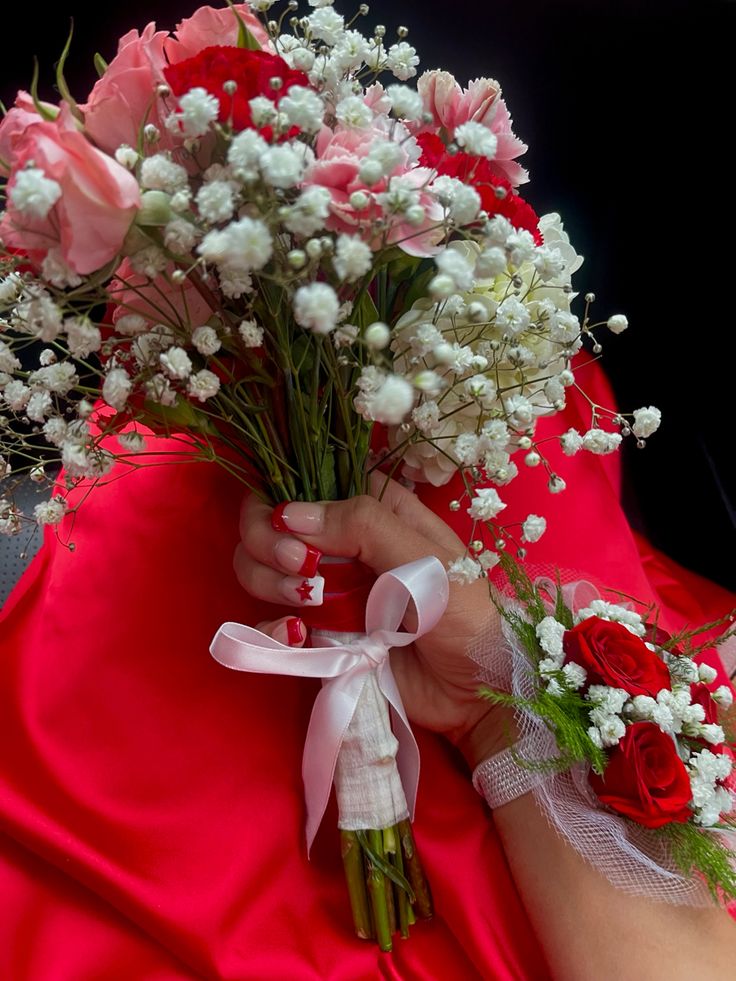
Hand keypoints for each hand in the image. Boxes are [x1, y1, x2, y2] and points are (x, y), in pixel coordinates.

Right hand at [234, 476, 513, 767]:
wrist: (473, 689)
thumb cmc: (462, 611)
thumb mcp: (422, 557)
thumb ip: (362, 526)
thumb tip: (289, 514)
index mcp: (372, 511)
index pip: (305, 482)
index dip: (283, 497)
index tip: (291, 525)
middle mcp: (341, 545)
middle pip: (271, 523)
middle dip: (267, 540)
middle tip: (299, 568)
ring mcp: (326, 591)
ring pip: (261, 569)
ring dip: (266, 581)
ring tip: (305, 601)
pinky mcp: (318, 635)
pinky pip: (271, 624)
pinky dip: (268, 630)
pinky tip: (295, 636)